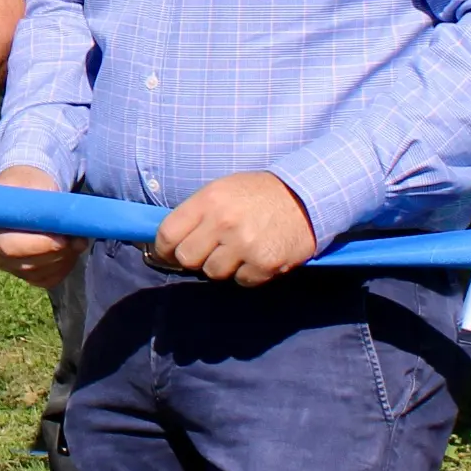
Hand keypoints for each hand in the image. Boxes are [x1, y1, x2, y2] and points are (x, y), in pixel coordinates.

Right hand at [0, 164, 84, 287]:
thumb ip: (44, 201)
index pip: (9, 247)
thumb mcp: (35, 183)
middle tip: (79, 239)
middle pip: (26, 265)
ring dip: (64, 259)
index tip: (64, 238)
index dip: (39, 246)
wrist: (27, 191)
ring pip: (39, 274)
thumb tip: (62, 220)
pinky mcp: (23, 273)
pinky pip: (46, 279)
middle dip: (57, 254)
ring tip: (78, 239)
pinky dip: (63, 267)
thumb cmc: (29, 184)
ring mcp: (6, 264)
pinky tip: (70, 250)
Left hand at [151, 171, 318, 286]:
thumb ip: (197, 214)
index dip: (164, 249)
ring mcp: (245, 245)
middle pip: (187, 259)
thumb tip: (170, 244)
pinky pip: (241, 281)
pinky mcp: (265, 264)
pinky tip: (257, 256)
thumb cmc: (259, 193)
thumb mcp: (222, 190)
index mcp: (209, 200)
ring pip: (213, 273)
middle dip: (195, 258)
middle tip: (210, 251)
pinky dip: (247, 273)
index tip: (169, 253)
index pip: (168, 234)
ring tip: (238, 250)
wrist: (306, 195)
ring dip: (223, 266)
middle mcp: (224, 222)